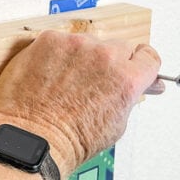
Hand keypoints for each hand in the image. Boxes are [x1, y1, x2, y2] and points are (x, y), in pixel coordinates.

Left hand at [0, 31, 160, 175]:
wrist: (31, 138)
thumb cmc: (69, 139)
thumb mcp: (116, 124)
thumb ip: (129, 96)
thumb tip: (140, 84)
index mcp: (126, 79)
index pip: (148, 57)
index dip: (140, 65)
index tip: (134, 67)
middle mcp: (105, 57)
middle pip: (119, 48)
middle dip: (110, 63)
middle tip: (94, 83)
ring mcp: (77, 45)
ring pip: (90, 43)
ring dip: (83, 58)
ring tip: (66, 84)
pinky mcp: (50, 40)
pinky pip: (62, 41)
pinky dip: (57, 55)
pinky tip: (50, 76)